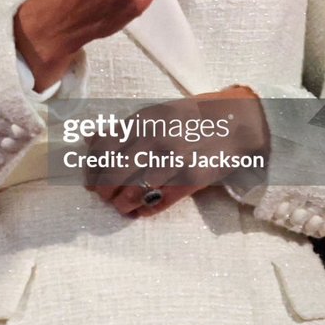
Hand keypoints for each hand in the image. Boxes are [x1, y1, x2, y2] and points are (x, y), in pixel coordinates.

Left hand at [89, 86, 269, 215]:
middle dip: (104, 190)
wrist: (236, 121)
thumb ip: (125, 128)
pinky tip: (141, 210)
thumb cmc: (192, 118)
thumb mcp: (157, 113)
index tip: (90, 180)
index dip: (92, 168)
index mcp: (144, 119)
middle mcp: (155, 138)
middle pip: (114, 173)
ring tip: (121, 206)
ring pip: (134, 191)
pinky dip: (145, 210)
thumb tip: (89, 140)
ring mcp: (174, 159)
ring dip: (122, 204)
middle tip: (104, 197)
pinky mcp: (191, 178)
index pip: (104, 147)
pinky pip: (159, 202)